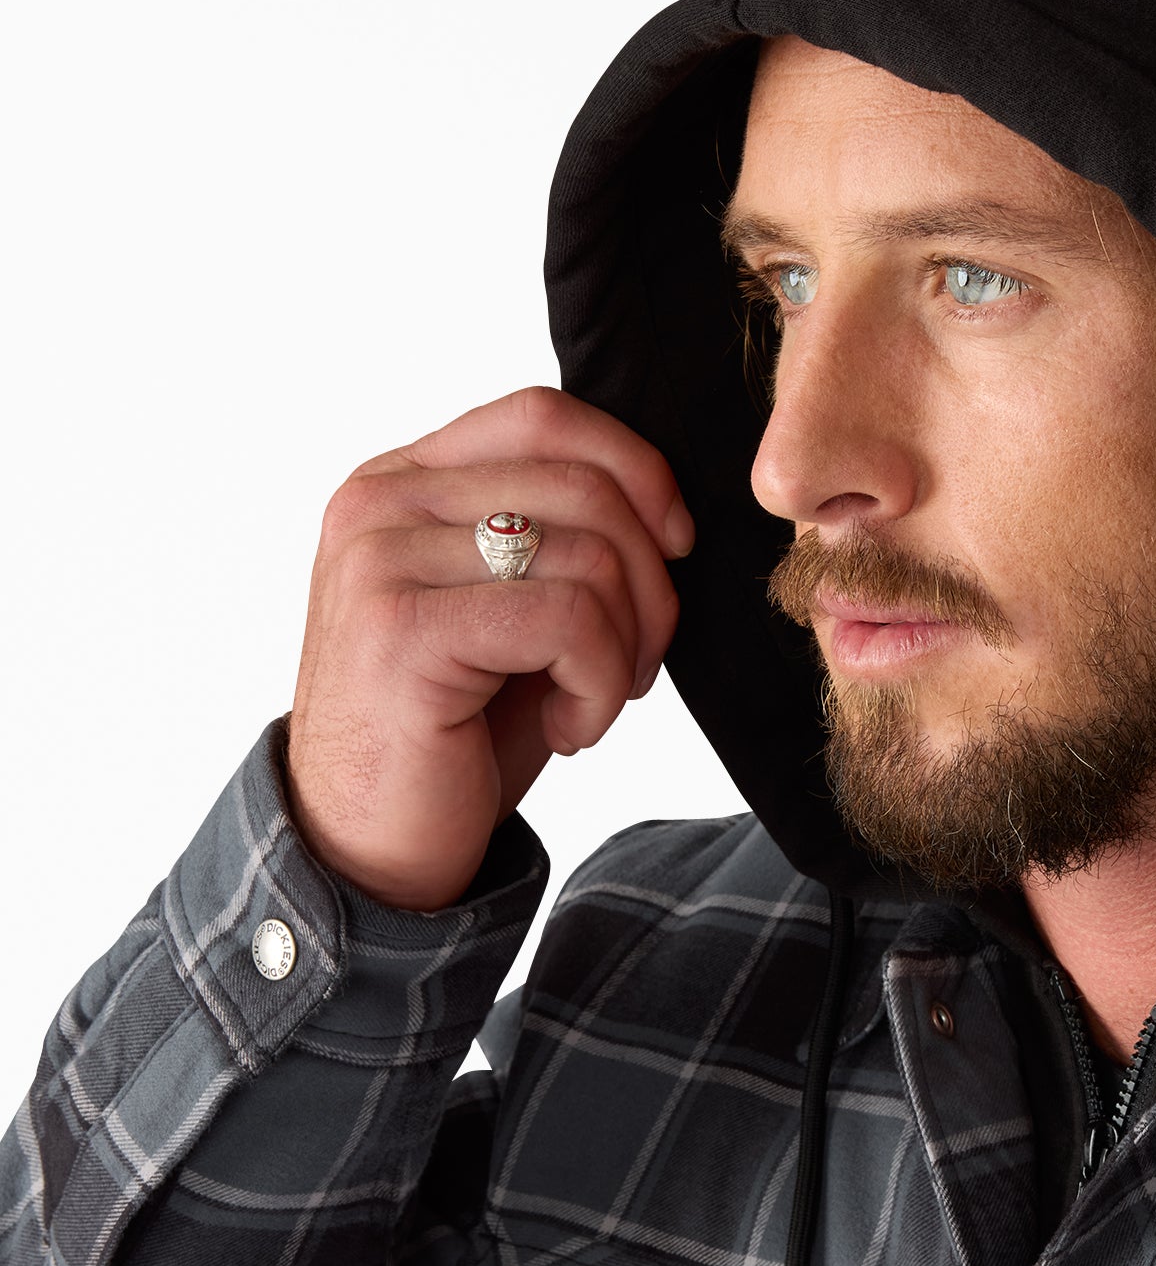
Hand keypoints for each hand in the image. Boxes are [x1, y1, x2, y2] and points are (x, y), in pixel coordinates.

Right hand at [286, 387, 693, 910]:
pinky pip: (571, 618)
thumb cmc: (458, 729)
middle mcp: (380, 504)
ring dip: (627, 645)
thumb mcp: (513, 606)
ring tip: (593, 703)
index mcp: (404, 481)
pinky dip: (601, 683)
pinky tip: (572, 731)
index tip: (674, 546)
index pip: (544, 416)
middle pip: (584, 484)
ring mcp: (382, 561)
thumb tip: (668, 500)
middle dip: (650, 580)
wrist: (370, 849)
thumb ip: (557, 531)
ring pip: (591, 553)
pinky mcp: (402, 630)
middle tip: (636, 662)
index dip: (636, 469)